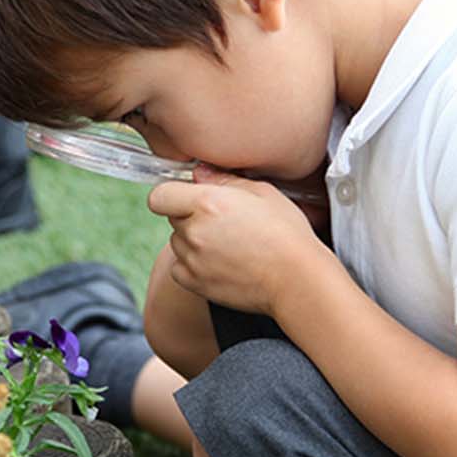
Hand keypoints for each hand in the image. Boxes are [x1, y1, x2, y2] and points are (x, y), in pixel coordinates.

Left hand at [147, 165, 336, 315]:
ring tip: (227, 244)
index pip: (160, 195)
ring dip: (192, 240)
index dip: (173, 194)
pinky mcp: (195, 283)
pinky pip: (179, 268)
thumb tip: (199, 173)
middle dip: (189, 216)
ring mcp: (192, 260)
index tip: (188, 197)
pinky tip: (220, 262)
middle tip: (221, 221)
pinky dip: (192, 265)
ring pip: (177, 242)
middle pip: (171, 217)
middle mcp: (194, 231)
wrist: (297, 279)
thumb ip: (224, 179)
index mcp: (207, 203)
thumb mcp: (262, 193)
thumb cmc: (287, 234)